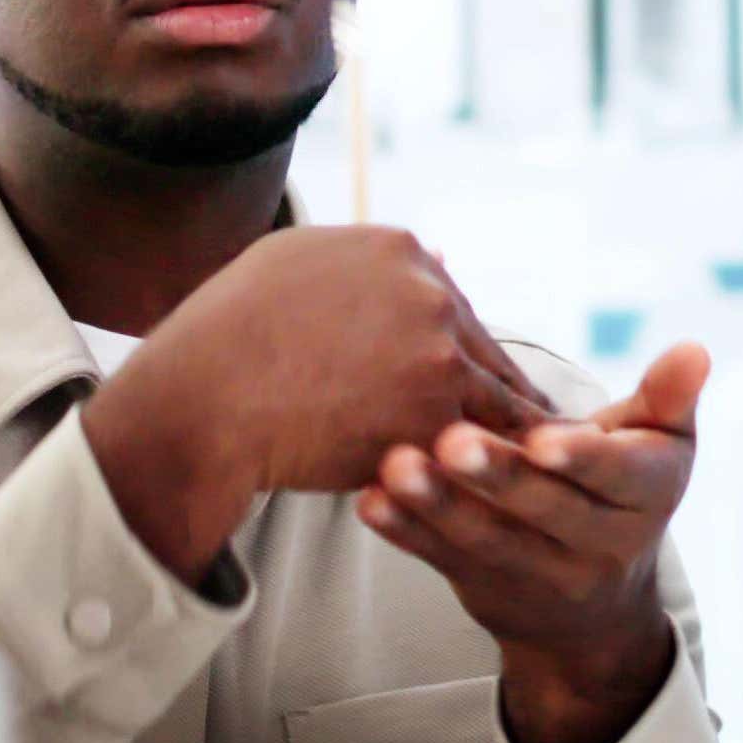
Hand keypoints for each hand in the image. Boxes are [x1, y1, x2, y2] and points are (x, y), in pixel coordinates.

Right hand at [74, 225, 545, 577]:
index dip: (455, 352)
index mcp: (399, 251)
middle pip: (481, 350)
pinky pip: (481, 448)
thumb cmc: (231, 332)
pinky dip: (500, 469)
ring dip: (512, 437)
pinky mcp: (431, 416)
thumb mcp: (295, 263)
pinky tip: (515, 491)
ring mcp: (435, 354)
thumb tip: (438, 253)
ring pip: (494, 401)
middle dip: (493, 395)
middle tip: (524, 434)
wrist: (205, 397)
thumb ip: (367, 261)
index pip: (452, 305)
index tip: (463, 384)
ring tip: (537, 472)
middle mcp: (428, 292)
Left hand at [364, 343, 702, 742]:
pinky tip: (370, 500)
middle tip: (449, 440)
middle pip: (545, 510)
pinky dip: (407, 533)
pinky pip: (444, 561)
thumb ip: (666, 397)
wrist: (597, 604)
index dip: (581, 457)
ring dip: (437, 505)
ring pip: (488, 540)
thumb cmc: (623, 487)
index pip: (616, 477)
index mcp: (646, 497)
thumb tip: (695, 350)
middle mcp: (601, 546)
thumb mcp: (656, 446)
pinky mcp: (487, 588)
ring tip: (393, 466)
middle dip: (497, 477)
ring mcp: (541, 575)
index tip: (542, 436)